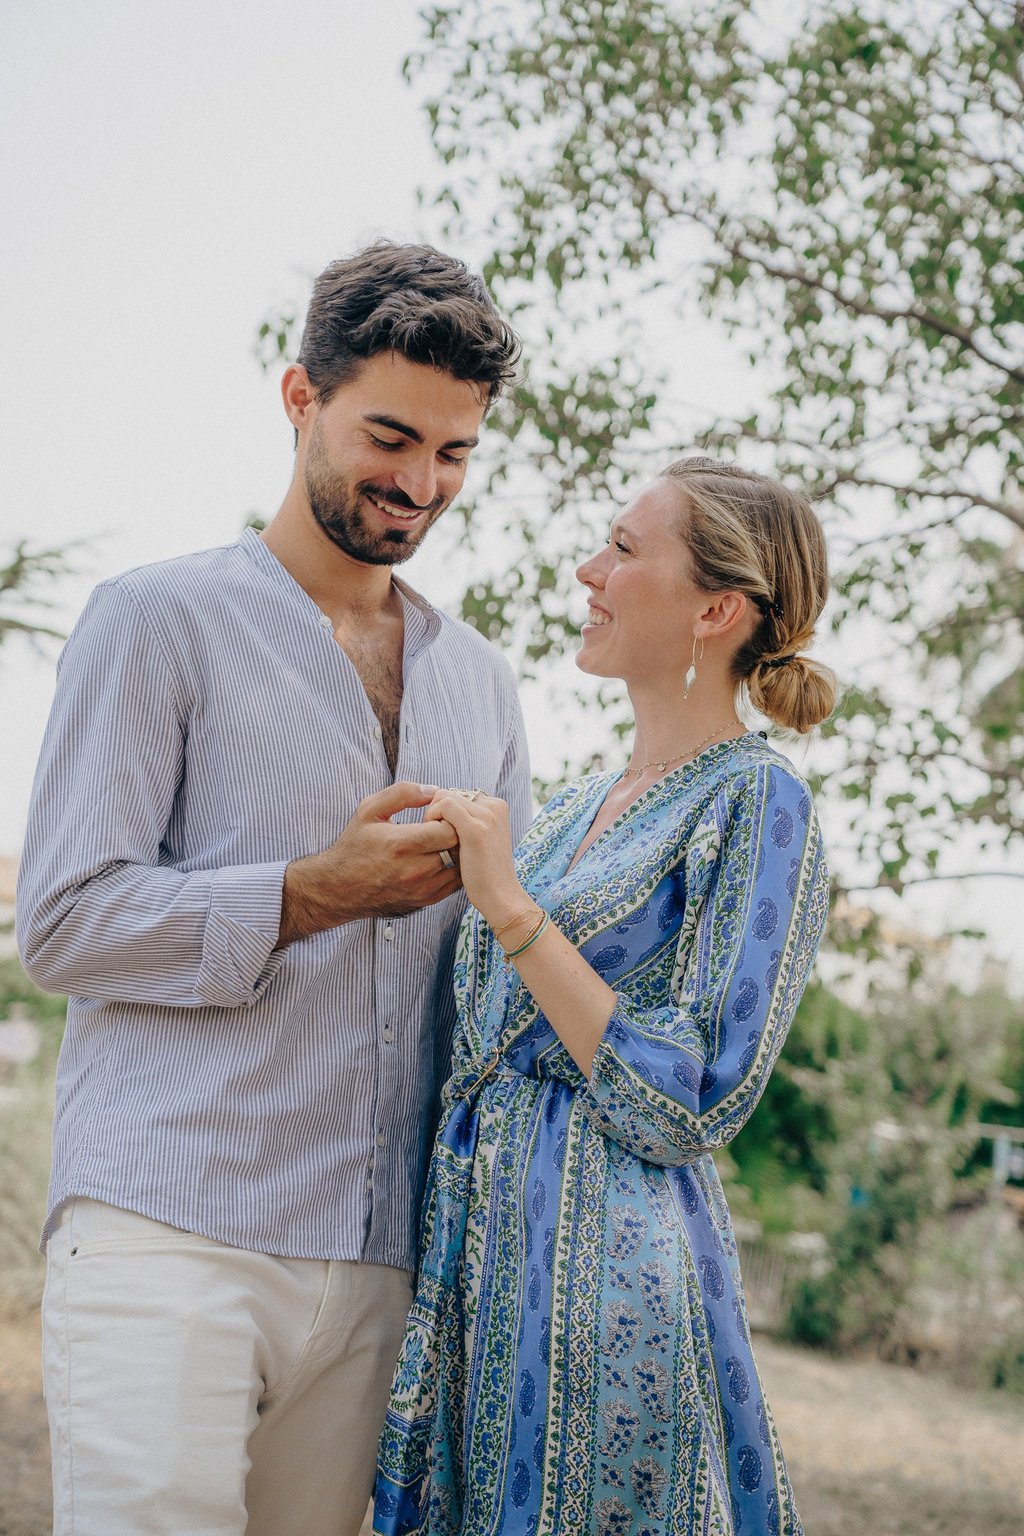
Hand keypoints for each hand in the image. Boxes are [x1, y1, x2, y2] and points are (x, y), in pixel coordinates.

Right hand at [277, 782, 461, 945]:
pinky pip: (455, 884)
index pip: (449, 830)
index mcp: (401, 844)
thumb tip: (433, 790)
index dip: (448, 818)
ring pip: (460, 867)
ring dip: (456, 852)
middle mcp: (415, 870)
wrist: (340, 888)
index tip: (436, 815)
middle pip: (458, 848)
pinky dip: (453, 869)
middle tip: (442, 827)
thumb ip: (402, 793)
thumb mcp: (369, 810)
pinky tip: (440, 859)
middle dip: (455, 833)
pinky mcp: (426, 901)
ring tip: (441, 843)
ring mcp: (422, 889)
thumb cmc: (354, 846)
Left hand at [423, 788, 527, 927]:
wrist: (501, 896)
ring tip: (439, 841)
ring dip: (432, 817)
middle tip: (438, 839)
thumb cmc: (484, 873)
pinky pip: (443, 807)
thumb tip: (442, 805)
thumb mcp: (481, 839)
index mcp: (497, 806)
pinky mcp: (475, 829)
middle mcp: (494, 806)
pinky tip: (437, 841)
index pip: (457, 794)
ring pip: (443, 797)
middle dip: (436, 813)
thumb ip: (468, 820)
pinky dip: (433, 820)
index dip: (443, 812)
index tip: (445, 834)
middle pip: (448, 793)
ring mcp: (487, 816)